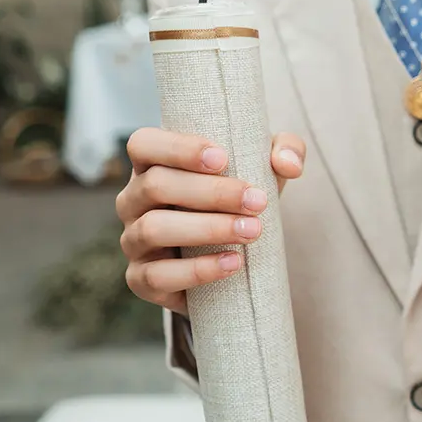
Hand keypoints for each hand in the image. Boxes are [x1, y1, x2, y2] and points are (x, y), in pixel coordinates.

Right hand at [116, 128, 306, 316]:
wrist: (235, 254)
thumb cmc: (242, 198)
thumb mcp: (266, 168)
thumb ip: (286, 152)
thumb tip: (288, 164)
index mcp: (153, 163)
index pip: (144, 143)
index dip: (178, 148)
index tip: (223, 158)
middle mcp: (134, 198)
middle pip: (156, 185)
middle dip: (212, 193)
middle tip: (257, 202)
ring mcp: (133, 239)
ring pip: (153, 228)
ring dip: (207, 229)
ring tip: (252, 232)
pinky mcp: (141, 278)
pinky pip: (156, 276)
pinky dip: (197, 270)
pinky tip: (233, 262)